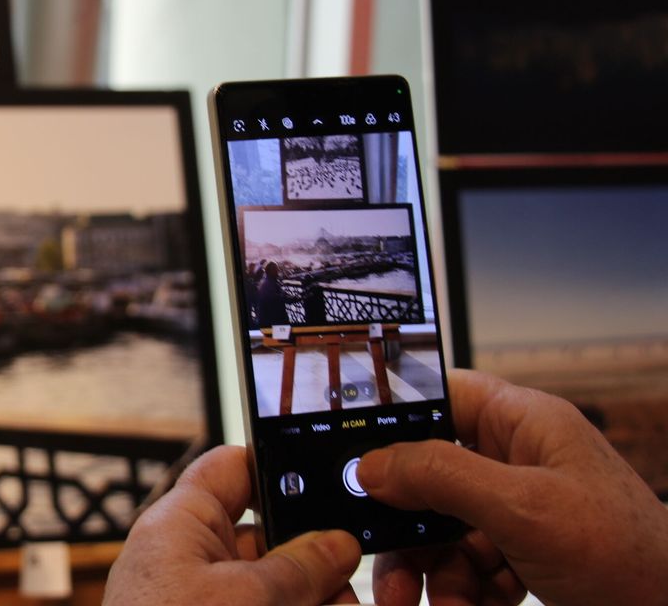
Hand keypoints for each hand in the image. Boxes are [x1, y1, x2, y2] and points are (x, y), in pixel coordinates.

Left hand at [105, 445, 361, 604]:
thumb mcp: (251, 598)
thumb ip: (301, 566)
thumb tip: (338, 542)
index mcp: (181, 525)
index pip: (233, 469)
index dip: (282, 469)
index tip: (332, 488)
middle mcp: (189, 561)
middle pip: (269, 541)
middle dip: (317, 562)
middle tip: (349, 586)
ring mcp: (202, 604)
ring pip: (276, 589)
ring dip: (318, 599)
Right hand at [358, 369, 667, 605]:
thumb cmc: (630, 557)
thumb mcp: (522, 509)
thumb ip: (441, 477)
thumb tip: (372, 464)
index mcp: (523, 424)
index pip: (442, 395)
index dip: (393, 417)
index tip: (349, 449)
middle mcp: (517, 461)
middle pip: (429, 476)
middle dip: (404, 522)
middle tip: (375, 548)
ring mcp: (520, 511)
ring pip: (442, 530)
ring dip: (428, 571)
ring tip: (419, 601)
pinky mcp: (524, 555)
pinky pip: (467, 567)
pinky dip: (460, 593)